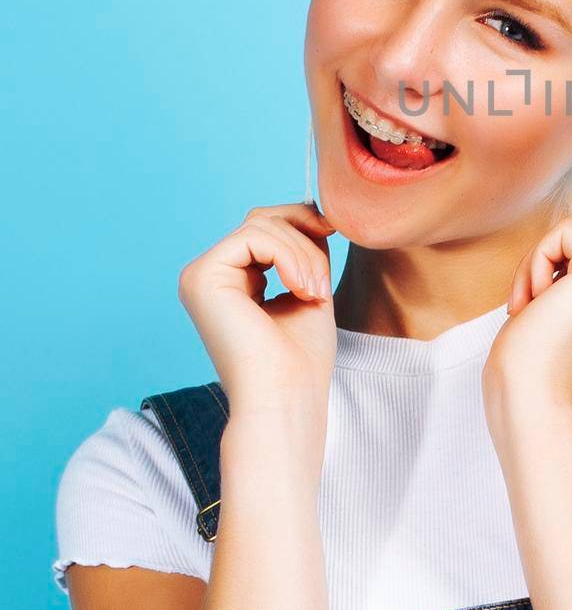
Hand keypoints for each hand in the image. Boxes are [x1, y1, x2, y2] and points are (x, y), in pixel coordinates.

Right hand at [177, 201, 338, 415]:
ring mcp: (200, 275)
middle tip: (322, 285)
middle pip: (263, 219)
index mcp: (231, 279)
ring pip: (262, 224)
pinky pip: (255, 236)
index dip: (304, 227)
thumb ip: (304, 249)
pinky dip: (289, 256)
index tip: (333, 243)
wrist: (286, 399)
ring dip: (302, 253)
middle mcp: (209, 275)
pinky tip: (301, 289)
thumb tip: (314, 210)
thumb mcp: (308, 286)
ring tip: (315, 292)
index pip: (268, 226)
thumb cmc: (300, 359)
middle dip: (305, 239)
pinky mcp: (201, 276)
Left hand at [483, 212, 571, 421]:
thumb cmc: (532, 364)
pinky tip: (534, 301)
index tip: (545, 297)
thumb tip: (568, 233)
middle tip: (536, 290)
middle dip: (561, 244)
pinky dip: (537, 258)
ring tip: (529, 300)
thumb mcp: (564, 309)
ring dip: (541, 256)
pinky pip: (567, 231)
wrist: (530, 397)